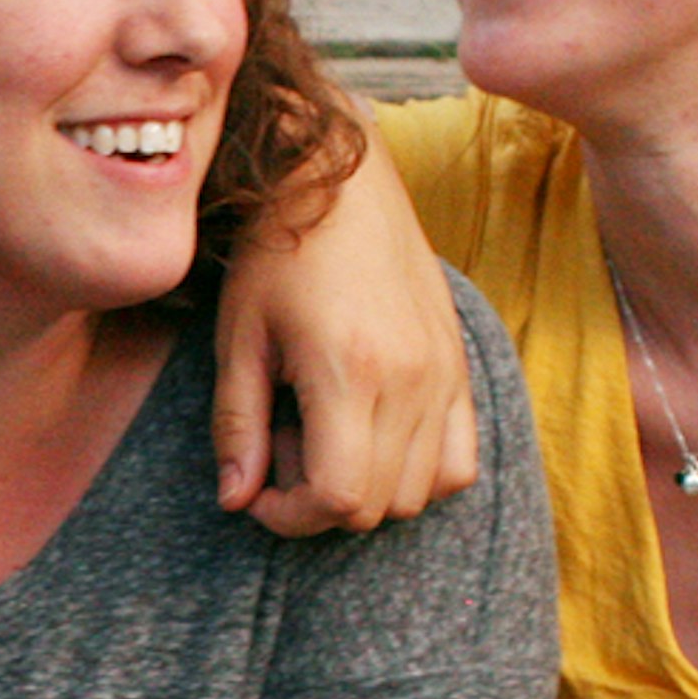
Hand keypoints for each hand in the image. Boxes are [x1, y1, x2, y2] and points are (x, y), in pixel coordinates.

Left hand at [212, 125, 478, 535]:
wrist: (338, 182)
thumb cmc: (277, 254)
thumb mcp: (239, 340)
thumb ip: (238, 426)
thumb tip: (237, 499)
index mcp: (350, 371)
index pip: (338, 498)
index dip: (291, 516)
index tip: (259, 490)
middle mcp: (411, 379)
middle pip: (378, 506)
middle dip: (321, 502)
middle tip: (286, 446)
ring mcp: (445, 374)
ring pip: (421, 493)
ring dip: (369, 488)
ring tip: (327, 434)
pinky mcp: (460, 366)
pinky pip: (460, 462)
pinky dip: (419, 472)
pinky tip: (375, 435)